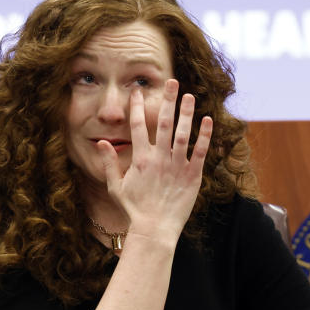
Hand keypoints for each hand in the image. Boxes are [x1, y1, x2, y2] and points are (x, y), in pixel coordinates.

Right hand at [97, 79, 210, 245]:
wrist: (154, 228)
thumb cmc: (134, 209)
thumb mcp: (115, 186)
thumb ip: (109, 163)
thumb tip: (102, 143)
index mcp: (140, 158)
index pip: (136, 126)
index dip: (136, 107)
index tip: (138, 91)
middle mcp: (159, 158)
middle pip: (162, 123)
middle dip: (167, 100)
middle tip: (172, 82)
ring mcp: (177, 166)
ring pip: (182, 133)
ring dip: (186, 113)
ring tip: (189, 96)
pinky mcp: (193, 175)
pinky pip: (200, 151)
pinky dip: (204, 135)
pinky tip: (207, 120)